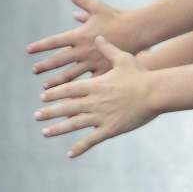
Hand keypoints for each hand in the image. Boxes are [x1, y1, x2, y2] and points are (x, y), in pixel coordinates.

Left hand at [27, 0, 135, 86]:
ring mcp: (92, 62)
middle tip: (34, 70)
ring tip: (45, 88)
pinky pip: (88, 83)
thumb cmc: (117, 17)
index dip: (40, 45)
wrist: (138, 31)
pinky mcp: (103, 71)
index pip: (55, 41)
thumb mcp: (97, 7)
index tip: (28, 50)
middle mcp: (82, 50)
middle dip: (45, 66)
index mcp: (79, 35)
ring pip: (70, 75)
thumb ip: (81, 0)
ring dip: (56, 82)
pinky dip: (78, 91)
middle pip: (59, 60)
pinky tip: (69, 99)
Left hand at [33, 36, 156, 156]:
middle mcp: (94, 101)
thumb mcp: (123, 58)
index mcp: (95, 85)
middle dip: (50, 111)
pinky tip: (69, 154)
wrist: (156, 92)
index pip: (69, 89)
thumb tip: (98, 36)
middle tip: (36, 115)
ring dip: (58, 129)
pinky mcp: (110, 129)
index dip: (54, 93)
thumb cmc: (141, 74)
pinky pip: (92, 140)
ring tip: (44, 133)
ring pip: (74, 124)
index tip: (43, 97)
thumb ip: (107, 49)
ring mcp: (101, 116)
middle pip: (67, 107)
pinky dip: (80, 147)